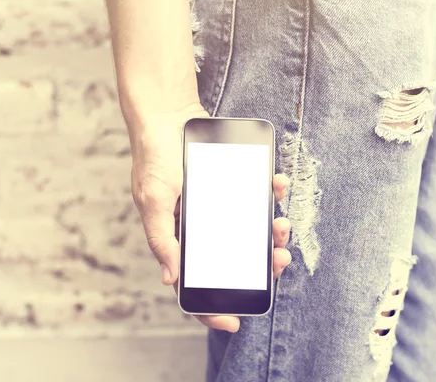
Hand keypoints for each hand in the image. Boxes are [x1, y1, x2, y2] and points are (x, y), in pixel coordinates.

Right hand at [130, 105, 291, 332]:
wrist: (169, 114)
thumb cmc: (154, 158)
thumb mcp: (153, 201)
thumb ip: (161, 239)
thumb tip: (170, 279)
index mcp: (178, 238)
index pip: (193, 283)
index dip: (210, 308)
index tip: (235, 322)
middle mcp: (201, 227)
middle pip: (232, 260)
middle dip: (259, 265)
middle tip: (277, 260)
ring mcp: (219, 207)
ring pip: (251, 232)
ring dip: (271, 233)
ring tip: (281, 225)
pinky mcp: (233, 186)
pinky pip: (257, 196)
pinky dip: (272, 194)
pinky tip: (278, 186)